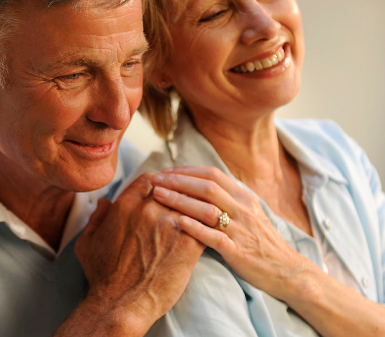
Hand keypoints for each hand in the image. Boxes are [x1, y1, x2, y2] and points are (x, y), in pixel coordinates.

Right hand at [75, 173, 204, 334]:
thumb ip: (96, 218)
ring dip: (197, 208)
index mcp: (125, 205)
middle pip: (174, 189)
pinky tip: (210, 232)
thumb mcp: (87, 242)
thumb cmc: (102, 276)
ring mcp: (169, 226)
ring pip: (192, 204)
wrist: (120, 304)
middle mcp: (147, 210)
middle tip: (187, 201)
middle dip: (181, 194)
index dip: (161, 182)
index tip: (166, 190)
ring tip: (203, 214)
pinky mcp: (187, 244)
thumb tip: (104, 203)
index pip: (151, 179)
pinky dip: (208, 227)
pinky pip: (205, 226)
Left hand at [150, 166, 309, 301]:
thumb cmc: (261, 241)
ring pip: (207, 209)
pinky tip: (177, 222)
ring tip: (157, 196)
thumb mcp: (249, 213)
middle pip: (207, 187)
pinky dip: (194, 228)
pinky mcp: (238, 252)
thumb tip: (200, 184)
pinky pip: (214, 237)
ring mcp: (241, 230)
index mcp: (244, 197)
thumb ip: (228, 198)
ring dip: (179, 200)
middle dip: (178, 181)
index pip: (213, 174)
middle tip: (155, 179)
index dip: (187, 170)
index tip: (166, 170)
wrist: (286, 271)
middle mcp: (243, 209)